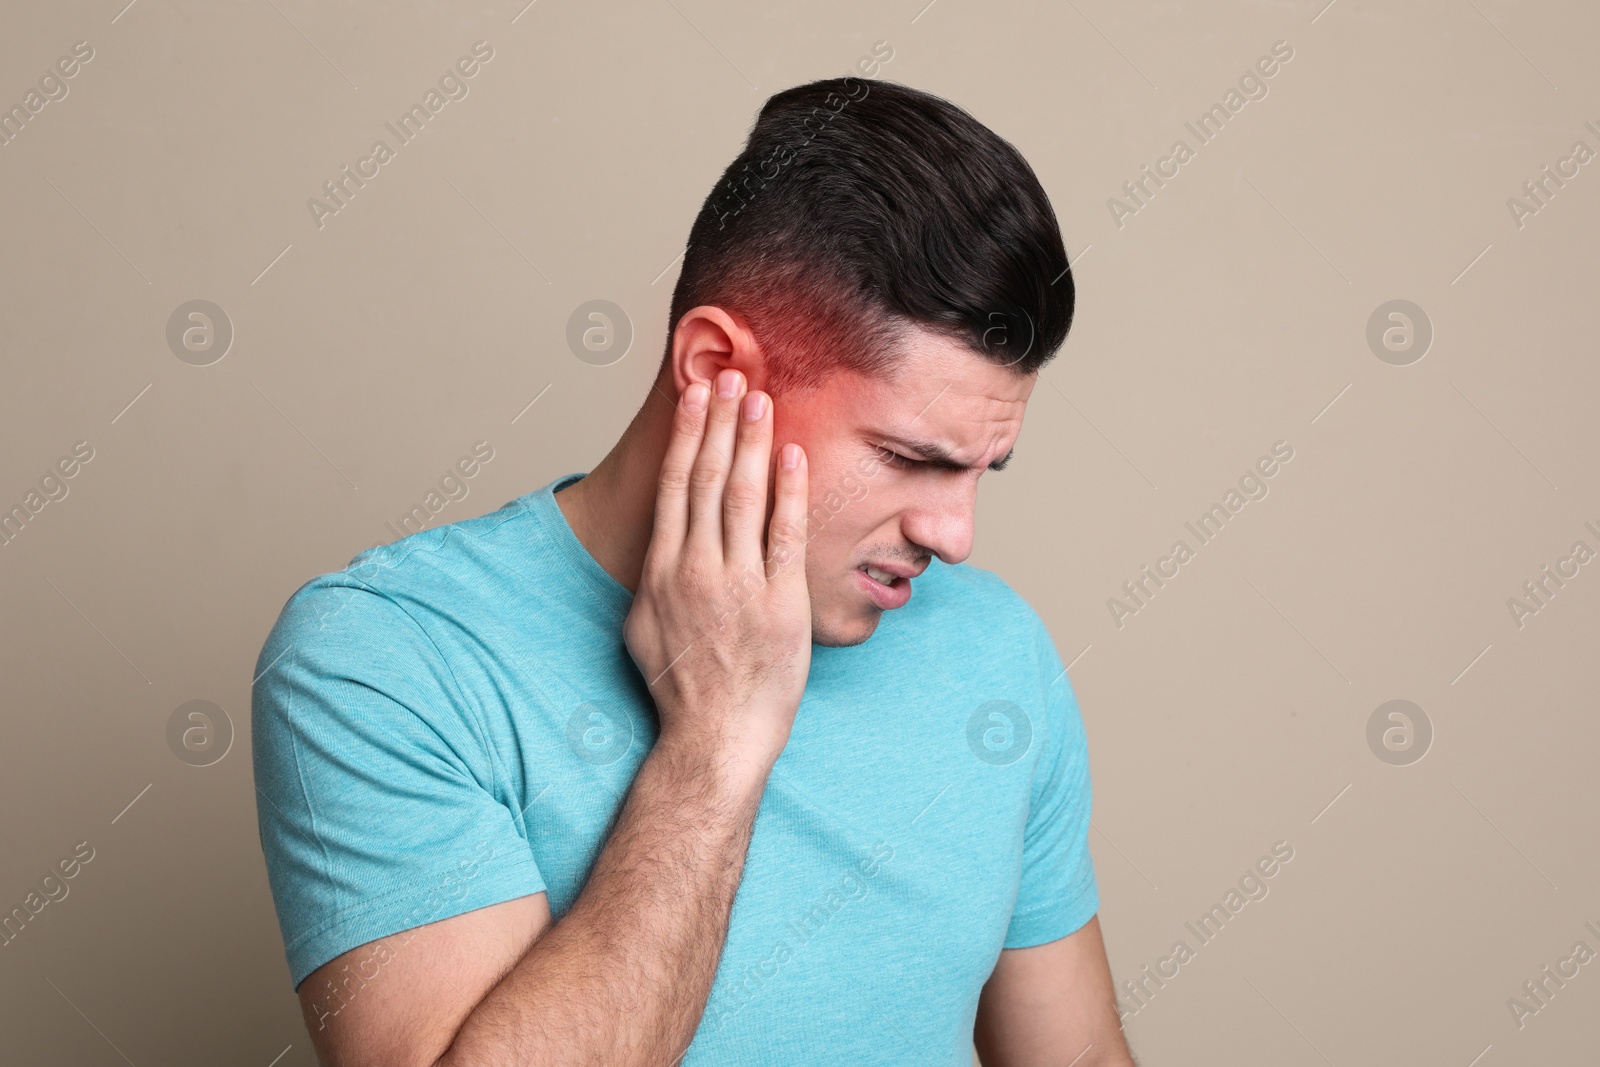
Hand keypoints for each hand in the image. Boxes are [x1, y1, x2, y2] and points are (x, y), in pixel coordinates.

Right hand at [623, 369, 810, 770]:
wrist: (715, 736)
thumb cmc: (680, 688)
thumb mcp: (643, 627)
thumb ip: (653, 578)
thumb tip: (661, 544)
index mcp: (662, 570)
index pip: (677, 485)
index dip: (688, 434)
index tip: (697, 396)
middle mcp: (697, 569)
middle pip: (709, 477)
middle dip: (721, 421)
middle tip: (731, 374)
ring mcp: (739, 585)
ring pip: (744, 496)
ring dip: (752, 442)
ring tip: (761, 398)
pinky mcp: (780, 603)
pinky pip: (786, 535)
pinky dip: (789, 492)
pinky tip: (793, 455)